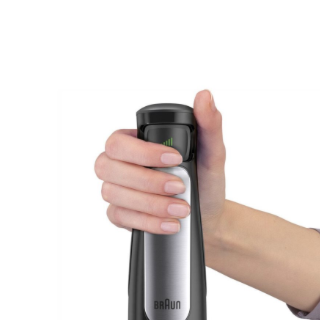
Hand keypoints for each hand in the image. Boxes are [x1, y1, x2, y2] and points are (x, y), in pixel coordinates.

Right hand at [95, 90, 226, 236]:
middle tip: (179, 186)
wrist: (208, 216)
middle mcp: (119, 164)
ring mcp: (116, 190)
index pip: (119, 141)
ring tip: (182, 209)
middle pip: (108, 167)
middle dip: (146, 180)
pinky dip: (148, 222)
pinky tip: (170, 223)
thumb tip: (205, 96)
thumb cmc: (205, 181)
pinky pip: (121, 217)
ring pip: (114, 194)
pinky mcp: (119, 215)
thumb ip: (209, 124)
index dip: (143, 151)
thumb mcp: (212, 153)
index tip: (175, 158)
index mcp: (134, 142)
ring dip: (150, 204)